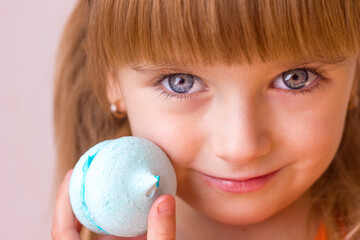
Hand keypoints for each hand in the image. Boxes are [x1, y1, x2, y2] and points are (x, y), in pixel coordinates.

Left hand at [51, 169, 175, 239]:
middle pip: (73, 226)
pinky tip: (127, 203)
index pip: (63, 232)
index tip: (74, 174)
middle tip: (89, 168)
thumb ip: (162, 233)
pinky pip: (108, 233)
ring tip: (106, 178)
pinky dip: (114, 216)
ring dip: (97, 204)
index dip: (63, 201)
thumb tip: (165, 198)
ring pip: (91, 229)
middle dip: (79, 195)